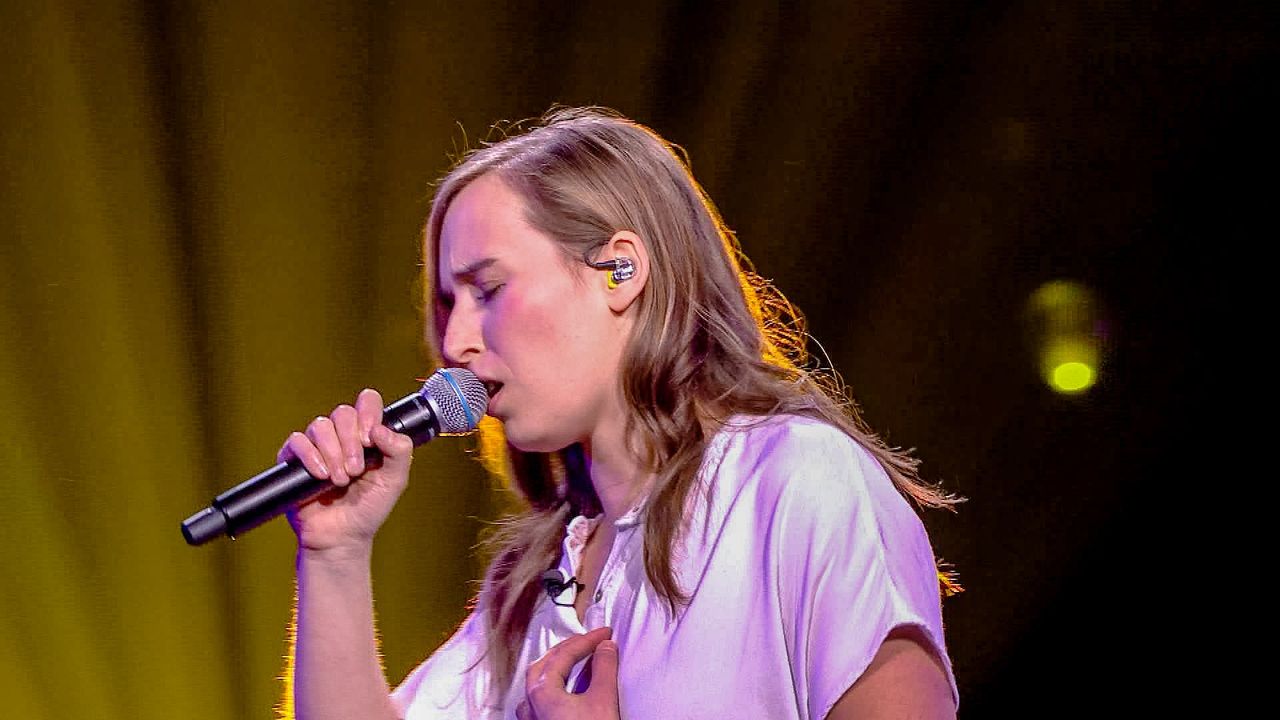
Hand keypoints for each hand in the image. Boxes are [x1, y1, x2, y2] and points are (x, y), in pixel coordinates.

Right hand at [278, 388, 414, 552]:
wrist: (341, 537)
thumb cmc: (368, 509)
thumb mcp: (394, 481)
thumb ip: (399, 451)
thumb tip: (381, 429)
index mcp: (367, 435)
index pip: (367, 402)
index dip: (368, 412)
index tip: (371, 438)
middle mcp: (342, 436)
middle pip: (343, 413)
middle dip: (351, 441)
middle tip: (356, 469)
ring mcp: (318, 447)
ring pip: (320, 426)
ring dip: (333, 453)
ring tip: (340, 479)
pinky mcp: (295, 460)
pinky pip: (297, 442)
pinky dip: (310, 456)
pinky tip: (321, 475)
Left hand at [515, 627, 619, 719]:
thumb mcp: (603, 700)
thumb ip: (605, 669)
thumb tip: (606, 647)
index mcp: (541, 691)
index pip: (565, 653)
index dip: (588, 639)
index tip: (604, 634)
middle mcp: (530, 703)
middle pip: (545, 663)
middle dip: (568, 648)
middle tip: (588, 640)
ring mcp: (531, 718)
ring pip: (538, 681)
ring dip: (556, 666)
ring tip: (573, 659)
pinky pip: (540, 699)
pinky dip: (553, 686)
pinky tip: (564, 691)